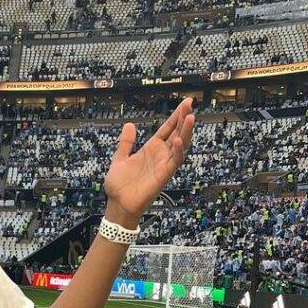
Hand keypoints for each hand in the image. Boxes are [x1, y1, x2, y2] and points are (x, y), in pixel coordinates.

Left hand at [103, 97, 194, 226]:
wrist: (118, 204)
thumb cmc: (119, 185)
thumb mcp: (119, 159)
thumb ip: (126, 143)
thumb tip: (129, 124)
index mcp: (150, 149)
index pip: (167, 129)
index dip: (175, 116)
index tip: (185, 102)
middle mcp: (160, 155)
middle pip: (177, 133)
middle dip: (183, 118)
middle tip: (190, 103)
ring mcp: (163, 164)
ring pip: (180, 145)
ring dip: (186, 131)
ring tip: (190, 117)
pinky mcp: (164, 175)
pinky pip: (174, 161)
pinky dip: (178, 151)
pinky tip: (179, 140)